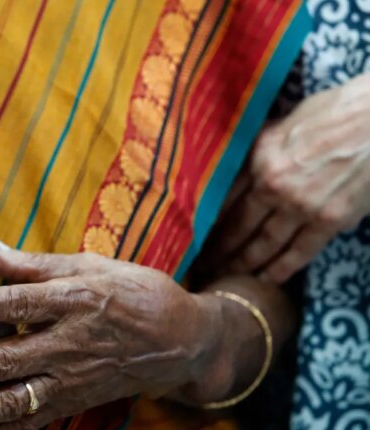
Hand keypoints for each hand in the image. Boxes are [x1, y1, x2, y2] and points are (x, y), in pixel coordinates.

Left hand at [0, 241, 225, 428]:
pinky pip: (30, 422)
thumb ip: (35, 263)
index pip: (18, 304)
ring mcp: (70, 381)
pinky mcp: (71, 404)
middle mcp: (68, 345)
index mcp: (73, 302)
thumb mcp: (89, 266)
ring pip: (13, 402)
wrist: (180, 340)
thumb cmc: (132, 293)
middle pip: (6, 361)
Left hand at [206, 73, 369, 283]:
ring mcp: (301, 204)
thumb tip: (240, 165)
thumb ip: (260, 149)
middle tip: (201, 265)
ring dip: (243, 263)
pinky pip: (300, 250)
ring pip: (264, 242)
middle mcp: (273, 183)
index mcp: (258, 157)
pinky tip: (265, 279)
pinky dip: (281, 268)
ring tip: (226, 277)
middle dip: (218, 248)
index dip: (206, 219)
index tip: (193, 234)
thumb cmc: (335, 111)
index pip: (222, 197)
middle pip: (237, 224)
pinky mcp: (329, 219)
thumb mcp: (283, 123)